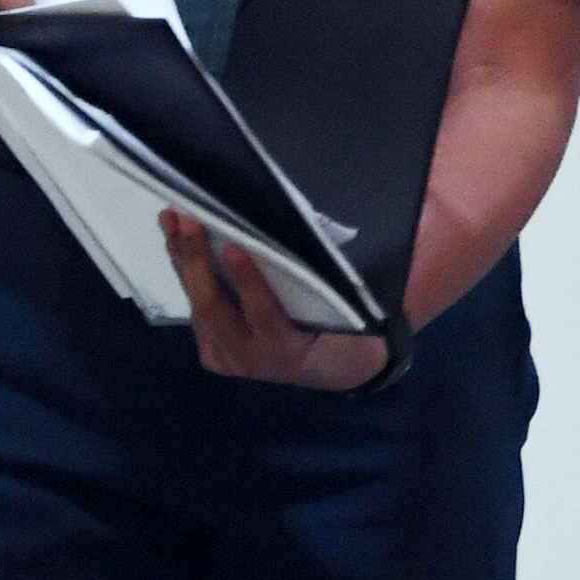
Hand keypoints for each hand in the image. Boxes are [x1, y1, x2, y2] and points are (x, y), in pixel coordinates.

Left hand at [164, 212, 386, 390]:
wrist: (334, 365)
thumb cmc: (347, 322)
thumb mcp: (354, 302)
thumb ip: (352, 268)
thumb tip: (405, 214)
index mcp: (291, 352)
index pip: (266, 317)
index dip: (250, 284)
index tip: (236, 247)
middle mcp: (255, 361)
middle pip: (217, 308)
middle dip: (198, 260)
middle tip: (189, 218)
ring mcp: (231, 359)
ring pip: (200, 306)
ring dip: (184, 260)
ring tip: (174, 218)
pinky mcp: (213, 353)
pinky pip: (196, 309)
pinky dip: (185, 271)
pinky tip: (175, 237)